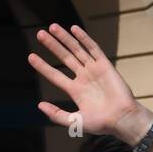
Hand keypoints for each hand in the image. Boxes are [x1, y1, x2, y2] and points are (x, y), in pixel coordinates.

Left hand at [27, 23, 150, 144]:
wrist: (122, 119)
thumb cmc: (101, 123)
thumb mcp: (75, 121)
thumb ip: (56, 114)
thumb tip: (39, 105)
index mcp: (75, 90)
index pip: (55, 75)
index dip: (43, 66)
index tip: (31, 56)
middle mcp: (83, 77)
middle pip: (64, 57)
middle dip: (52, 45)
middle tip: (39, 34)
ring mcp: (94, 70)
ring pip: (76, 50)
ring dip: (64, 38)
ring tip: (52, 27)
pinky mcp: (105, 65)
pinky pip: (93, 48)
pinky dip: (84, 38)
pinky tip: (74, 29)